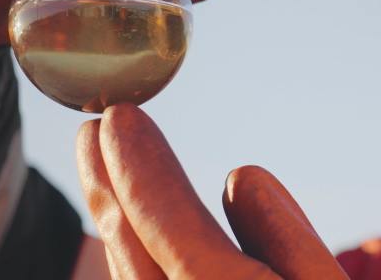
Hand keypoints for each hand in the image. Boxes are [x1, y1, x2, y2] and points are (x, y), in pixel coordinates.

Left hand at [76, 103, 348, 279]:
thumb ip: (290, 241)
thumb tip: (240, 178)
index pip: (167, 225)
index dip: (139, 167)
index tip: (120, 118)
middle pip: (131, 251)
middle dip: (108, 188)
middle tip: (90, 131)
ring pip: (131, 279)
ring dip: (114, 223)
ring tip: (103, 172)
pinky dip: (135, 262)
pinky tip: (133, 236)